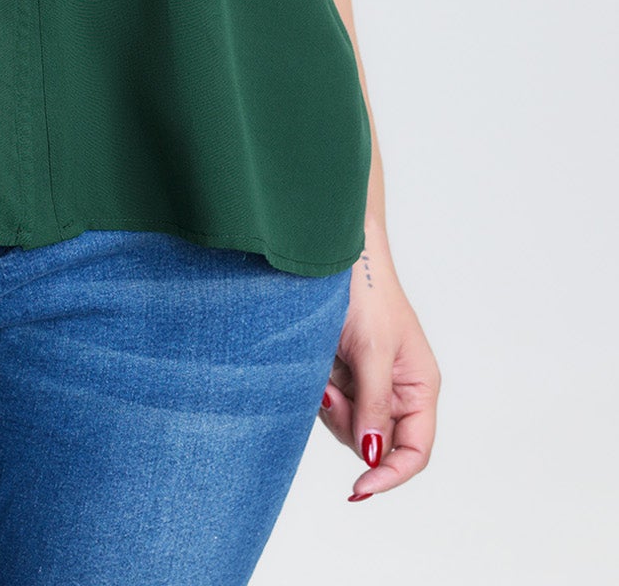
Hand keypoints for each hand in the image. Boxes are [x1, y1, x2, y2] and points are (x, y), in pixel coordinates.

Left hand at [318, 236, 439, 500]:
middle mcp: (397, 390)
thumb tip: (373, 456)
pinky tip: (318, 366)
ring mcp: (368, 381)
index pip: (415, 451)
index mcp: (419, 387)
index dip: (391, 475)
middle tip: (330, 393)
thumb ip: (374, 406)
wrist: (333, 251)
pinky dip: (319, 391)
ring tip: (325, 369)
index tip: (360, 487)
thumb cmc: (366, 292)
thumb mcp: (372, 352)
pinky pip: (330, 401)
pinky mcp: (343, 371)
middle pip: (375, 443)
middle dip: (349, 425)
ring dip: (331, 405)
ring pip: (347, 425)